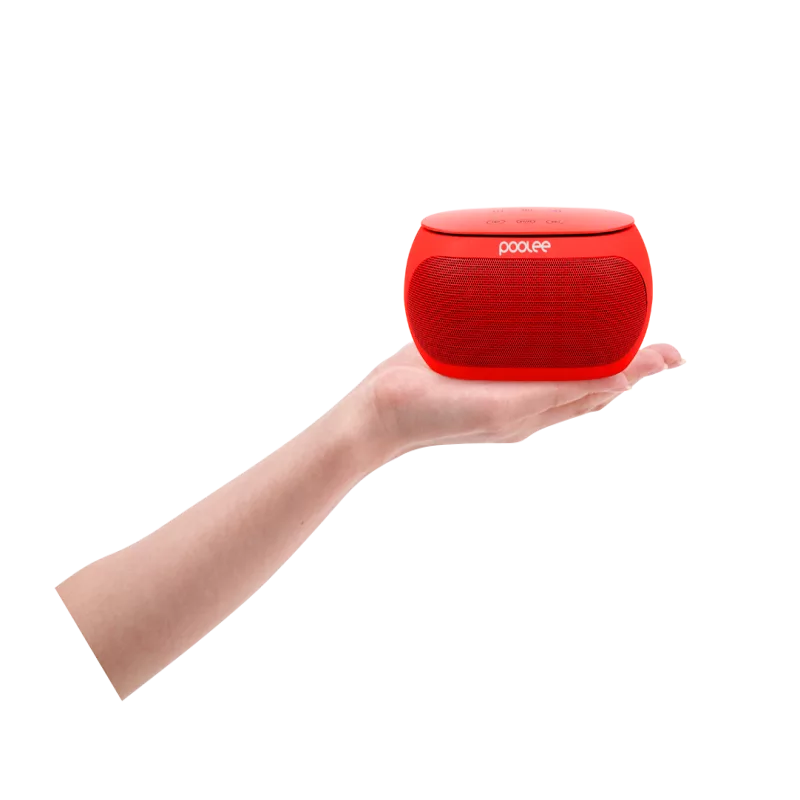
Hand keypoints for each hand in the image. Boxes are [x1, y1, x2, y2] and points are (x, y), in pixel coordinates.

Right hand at [362, 341, 681, 455]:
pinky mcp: (480, 361)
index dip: (636, 368)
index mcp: (534, 409)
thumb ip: (555, 394)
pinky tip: (550, 329)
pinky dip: (549, 341)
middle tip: (658, 340)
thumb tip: (616, 386)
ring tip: (619, 335)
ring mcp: (502, 380)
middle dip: (624, 358)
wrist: (384, 409)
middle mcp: (524, 395)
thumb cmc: (438, 414)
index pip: (598, 387)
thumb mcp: (504, 408)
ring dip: (591, 349)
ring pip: (559, 364)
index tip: (670, 353)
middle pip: (586, 375)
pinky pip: (523, 351)